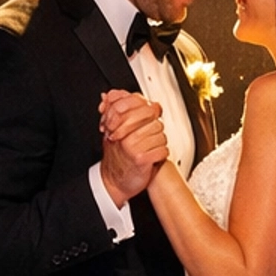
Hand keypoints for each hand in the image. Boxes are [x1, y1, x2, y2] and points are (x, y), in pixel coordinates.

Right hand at [98, 89, 168, 203]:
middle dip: (156, 129)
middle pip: (155, 121)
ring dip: (159, 143)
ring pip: (161, 135)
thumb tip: (120, 94)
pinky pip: (162, 150)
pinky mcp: (142, 159)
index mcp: (118, 124)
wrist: (113, 182)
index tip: (151, 115)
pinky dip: (161, 154)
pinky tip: (153, 156)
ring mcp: (133, 146)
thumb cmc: (116, 156)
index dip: (150, 110)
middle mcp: (125, 134)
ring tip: (150, 147)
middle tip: (150, 136)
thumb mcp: (112, 130)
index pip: (141, 106)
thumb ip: (118, 110)